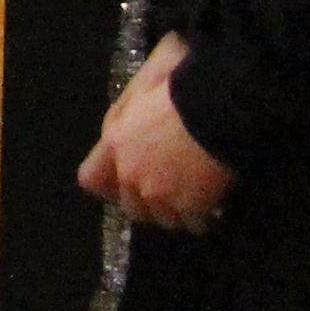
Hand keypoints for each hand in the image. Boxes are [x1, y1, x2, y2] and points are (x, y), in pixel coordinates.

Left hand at [79, 35, 235, 233]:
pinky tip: (214, 206)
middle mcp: (130, 173)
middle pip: (131, 207)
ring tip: (194, 200)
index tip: (124, 184)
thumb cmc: (181, 87)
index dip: (108, 184)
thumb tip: (131, 109)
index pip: (91, 179)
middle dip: (149, 203)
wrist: (218, 106)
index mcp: (116, 143)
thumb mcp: (144, 86)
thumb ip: (130, 107)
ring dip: (177, 213)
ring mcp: (159, 194)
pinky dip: (204, 218)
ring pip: (163, 219)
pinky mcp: (189, 207)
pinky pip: (193, 224)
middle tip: (170, 193)